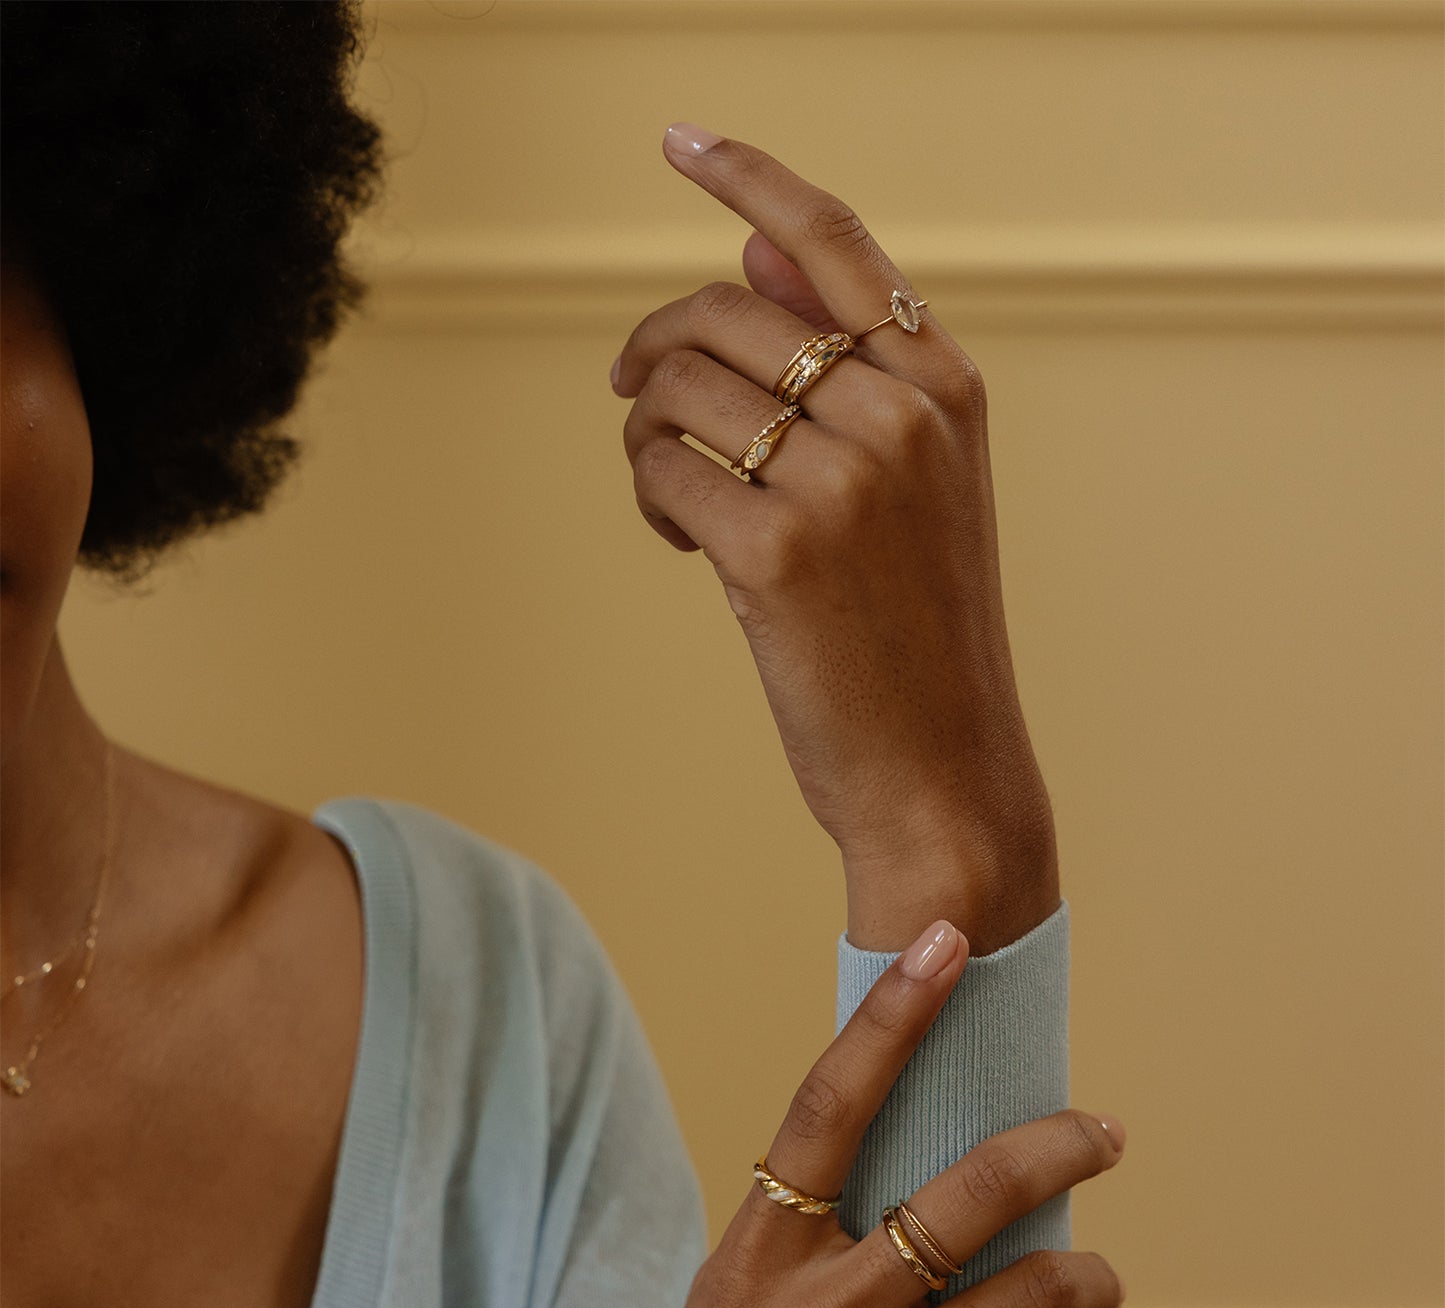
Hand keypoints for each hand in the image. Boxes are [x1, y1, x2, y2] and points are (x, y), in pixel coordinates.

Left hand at [614, 126, 1056, 951]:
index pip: (833, 237)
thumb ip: (843, 363)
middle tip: (633, 389)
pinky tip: (677, 537)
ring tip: (673, 489)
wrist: (940, 768)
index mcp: (944, 384)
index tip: (679, 139)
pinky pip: (662, 468)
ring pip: (680, 384)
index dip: (747, 174)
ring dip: (649, 428)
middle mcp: (901, 412)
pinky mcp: (775, 550)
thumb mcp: (914, 484)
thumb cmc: (917, 630)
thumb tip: (749, 243)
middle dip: (656, 342)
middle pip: (726, 306)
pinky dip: (650, 491)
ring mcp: (843, 479)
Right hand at [637, 920, 1124, 1307]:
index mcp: (759, 1256)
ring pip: (1027, 1307)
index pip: (830, 1104)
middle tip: (1104, 1132)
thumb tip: (901, 1183)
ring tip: (1098, 1281)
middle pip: (965, 1196)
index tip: (945, 941)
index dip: (890, 1014)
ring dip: (1085, 1284)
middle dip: (1056, 1149)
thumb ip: (800, 1244)